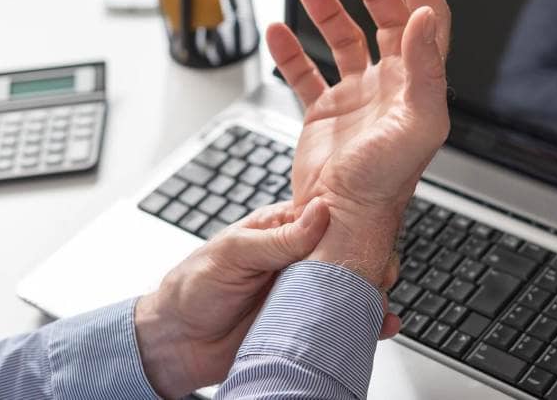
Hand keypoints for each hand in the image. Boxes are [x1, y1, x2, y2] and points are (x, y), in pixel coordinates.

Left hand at [134, 201, 399, 397]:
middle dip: (369, 266)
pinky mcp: (306, 325)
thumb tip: (320, 211)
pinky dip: (363, 326)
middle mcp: (299, 261)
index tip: (373, 236)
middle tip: (381, 277)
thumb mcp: (232, 254)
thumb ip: (277, 237)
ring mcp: (304, 293)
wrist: (174, 344)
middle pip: (346, 257)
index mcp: (282, 232)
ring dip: (369, 297)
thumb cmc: (192, 289)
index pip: (329, 222)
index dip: (353, 228)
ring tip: (380, 305)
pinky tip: (378, 327)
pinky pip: (340, 322)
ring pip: (349, 290)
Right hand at [265, 0, 450, 286]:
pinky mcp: (325, 113)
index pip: (426, 19)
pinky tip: (279, 33)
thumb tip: (425, 17)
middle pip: (387, 20)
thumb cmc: (385, 183)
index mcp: (418, 84)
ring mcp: (357, 97)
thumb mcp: (417, 123)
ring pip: (345, 41)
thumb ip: (425, 68)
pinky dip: (291, 51)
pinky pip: (307, 72)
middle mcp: (390, 86)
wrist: (341, 219)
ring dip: (330, 13)